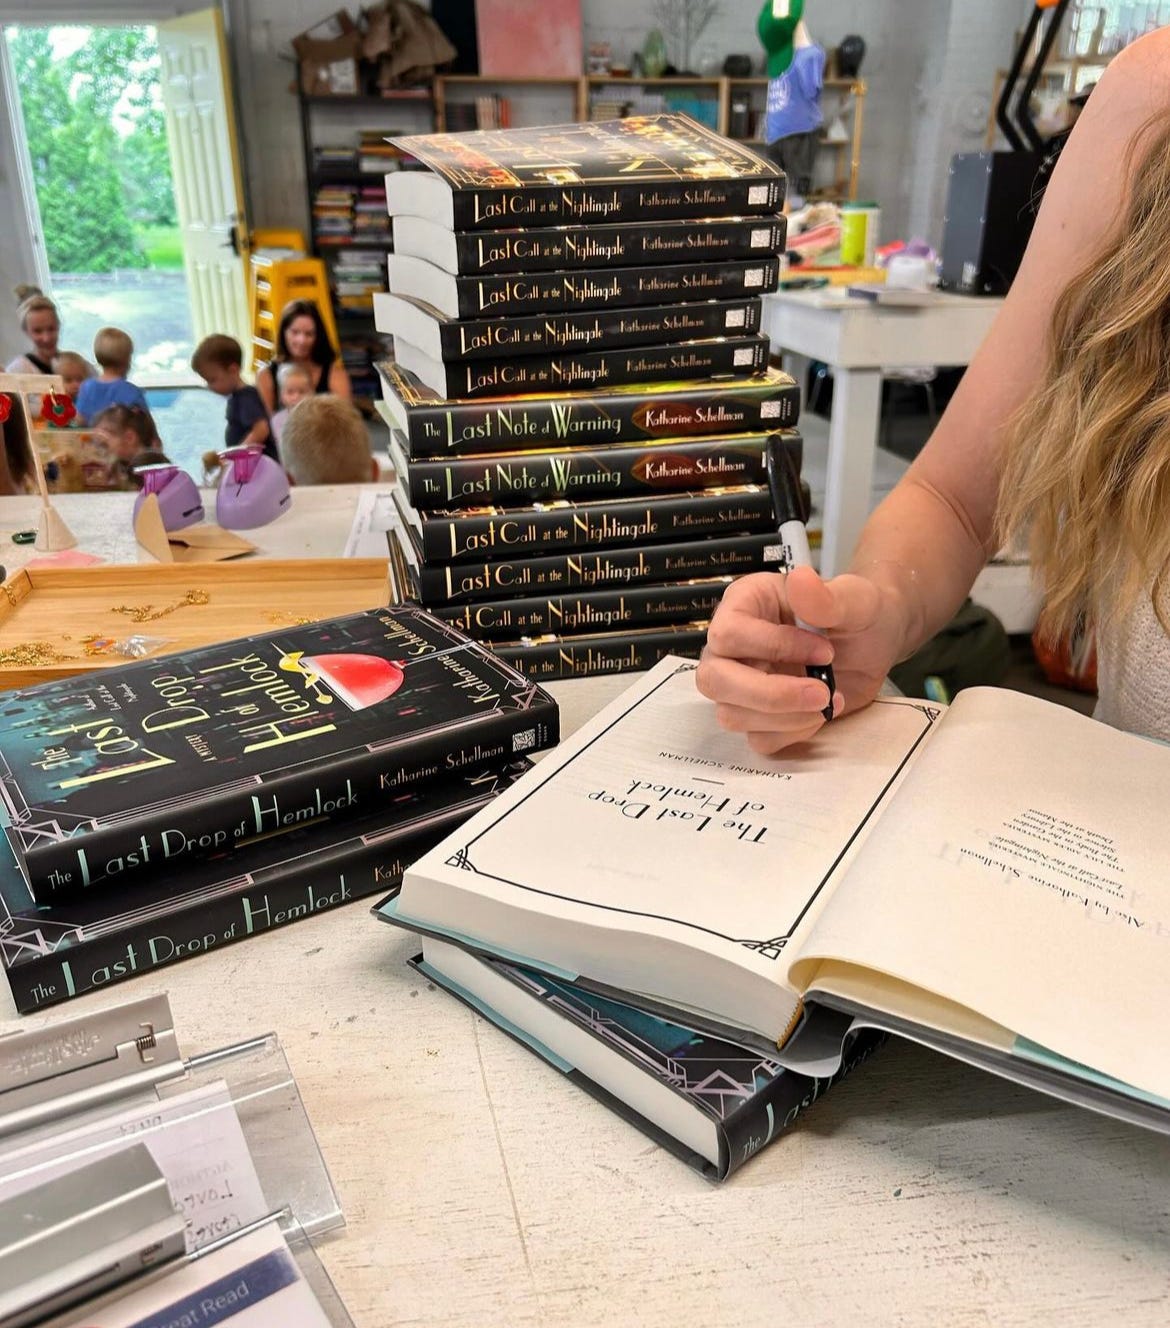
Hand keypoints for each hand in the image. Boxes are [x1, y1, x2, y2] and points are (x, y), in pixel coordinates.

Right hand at [695, 566, 902, 753]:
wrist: (875, 642)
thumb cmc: (857, 613)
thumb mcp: (853, 598)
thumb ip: (826, 596)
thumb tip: (800, 578)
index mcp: (743, 605)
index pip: (729, 634)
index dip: (774, 648)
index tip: (826, 651)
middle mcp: (731, 647)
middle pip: (715, 680)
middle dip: (770, 695)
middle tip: (822, 693)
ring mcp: (740, 685)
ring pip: (732, 715)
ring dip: (786, 717)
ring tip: (829, 700)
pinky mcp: (759, 717)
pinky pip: (759, 739)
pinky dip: (793, 733)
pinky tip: (822, 713)